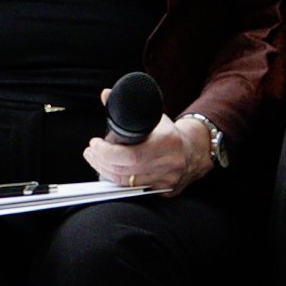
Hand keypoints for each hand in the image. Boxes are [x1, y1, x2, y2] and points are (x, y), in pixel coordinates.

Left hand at [88, 109, 215, 195]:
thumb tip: (106, 95)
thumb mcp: (152, 115)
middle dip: (102, 162)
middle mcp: (169, 163)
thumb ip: (127, 105)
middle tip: (91, 152)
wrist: (194, 149)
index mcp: (168, 142)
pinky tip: (109, 172)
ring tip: (95, 160)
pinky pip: (135, 189)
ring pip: (128, 183)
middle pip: (126, 171)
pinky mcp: (165, 190)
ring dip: (106, 172)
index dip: (107, 153)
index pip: (131, 155)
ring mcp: (168, 179)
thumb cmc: (169, 133)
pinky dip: (119, 181)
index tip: (95, 144)